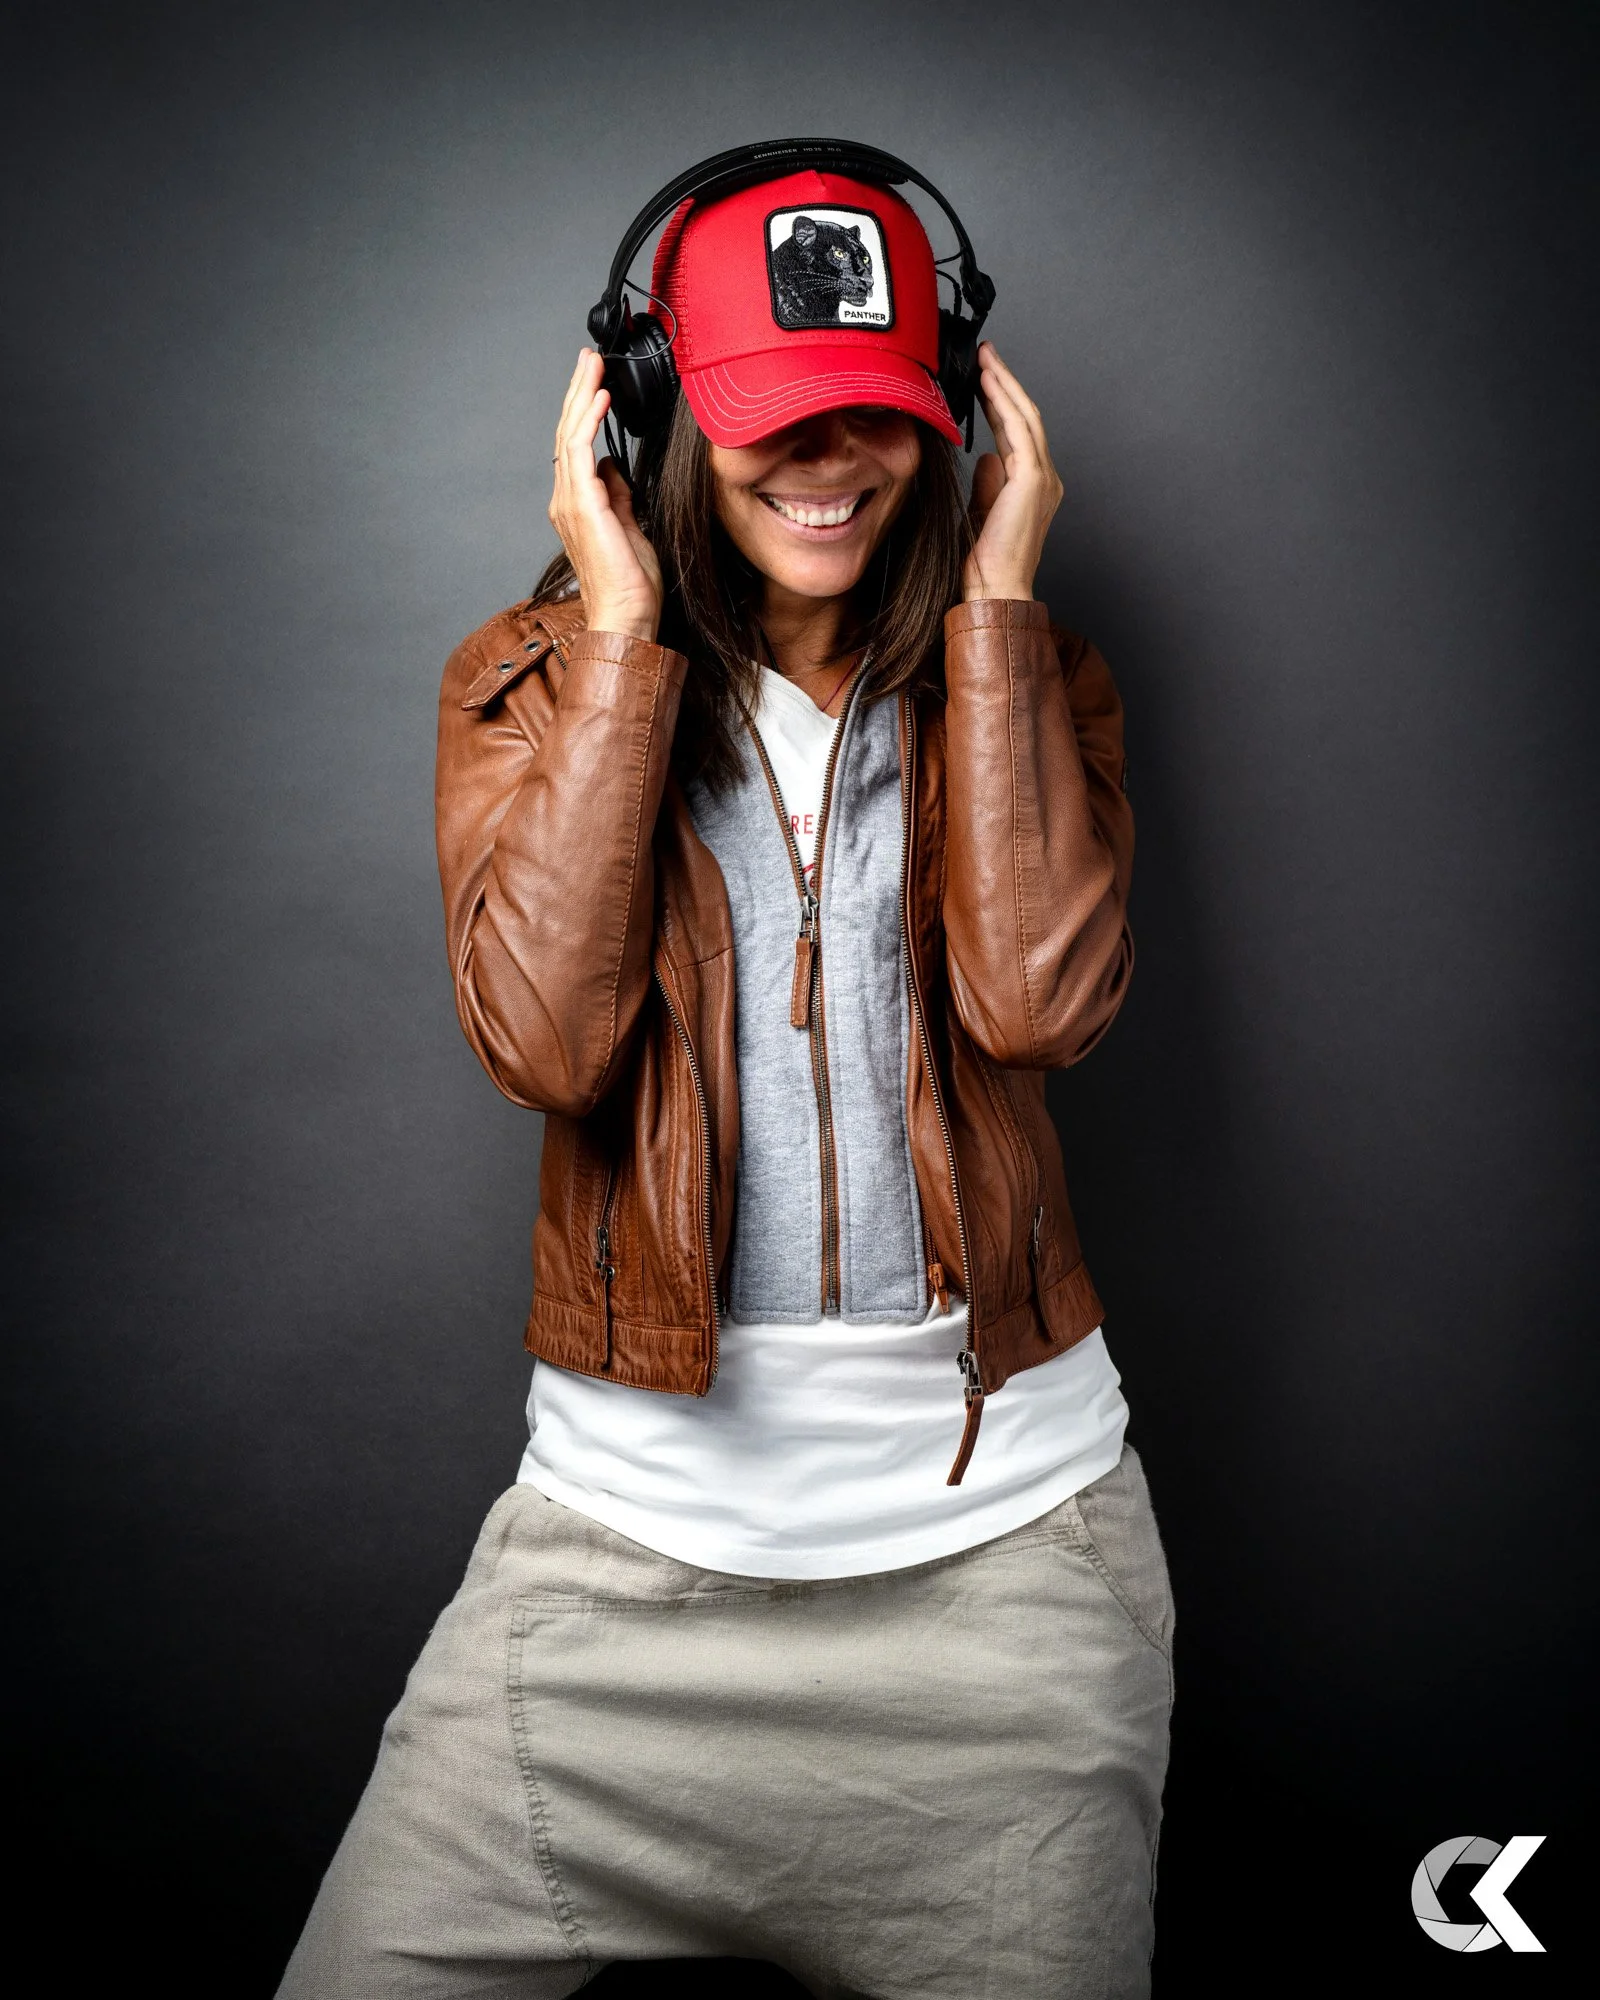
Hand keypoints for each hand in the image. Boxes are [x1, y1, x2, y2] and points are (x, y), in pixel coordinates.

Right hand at [548, 349, 662, 641]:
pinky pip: (581, 452)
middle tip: (589, 358)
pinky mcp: (583, 505)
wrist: (626, 618)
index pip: (578, 447)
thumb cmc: (632, 586)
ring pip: (570, 435)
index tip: (598, 382)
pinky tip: (601, 398)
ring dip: (582, 396)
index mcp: (578, 505)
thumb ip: (619, 497)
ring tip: (592, 365)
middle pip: (568, 433)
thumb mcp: (632, 528)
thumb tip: (615, 469)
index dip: (585, 411)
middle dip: (579, 392)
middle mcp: (567, 500)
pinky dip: (589, 422)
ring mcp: (570, 502)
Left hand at [962, 343, 1063, 603]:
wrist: (996, 588)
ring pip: (1026, 416)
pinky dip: (1004, 402)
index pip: (1018, 432)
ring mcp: (1043, 477)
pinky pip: (1019, 429)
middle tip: (985, 354)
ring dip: (1004, 384)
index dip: (1001, 403)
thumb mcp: (984, 512)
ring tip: (985, 358)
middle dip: (1005, 382)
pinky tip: (988, 383)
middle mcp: (1046, 478)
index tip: (983, 379)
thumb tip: (988, 457)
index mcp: (1036, 486)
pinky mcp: (1032, 479)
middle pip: (1027, 417)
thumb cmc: (988, 564)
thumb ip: (990, 483)